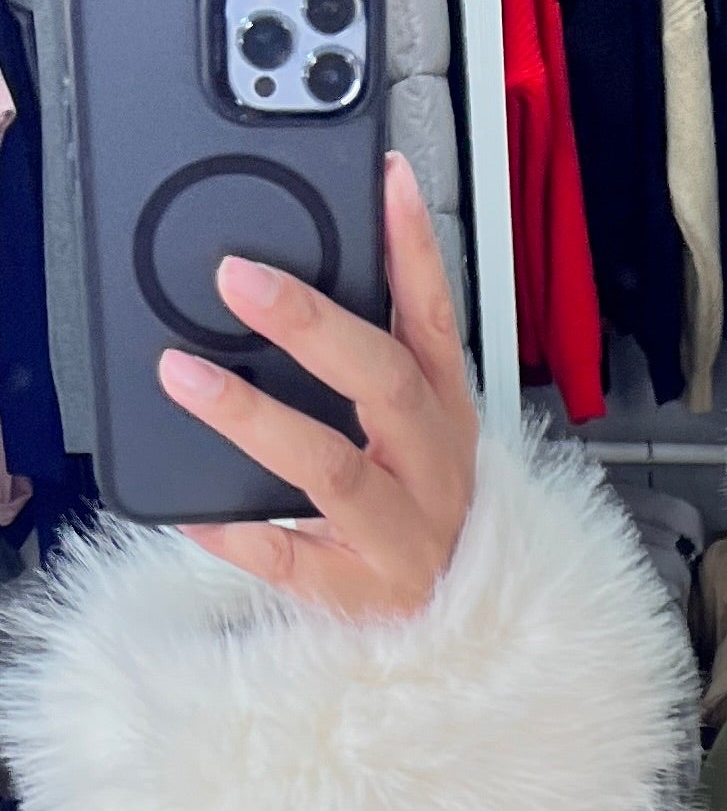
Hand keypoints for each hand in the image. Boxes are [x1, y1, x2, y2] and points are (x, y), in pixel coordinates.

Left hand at [159, 153, 479, 620]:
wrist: (459, 632)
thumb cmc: (421, 517)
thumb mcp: (415, 435)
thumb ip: (370, 367)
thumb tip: (286, 284)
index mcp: (445, 417)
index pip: (435, 319)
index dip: (414, 248)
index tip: (385, 178)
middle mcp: (434, 471)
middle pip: (382, 384)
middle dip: (310, 323)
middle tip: (237, 277)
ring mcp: (402, 536)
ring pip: (332, 470)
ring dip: (253, 417)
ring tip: (183, 374)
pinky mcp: (361, 594)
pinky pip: (290, 559)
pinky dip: (234, 532)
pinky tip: (188, 508)